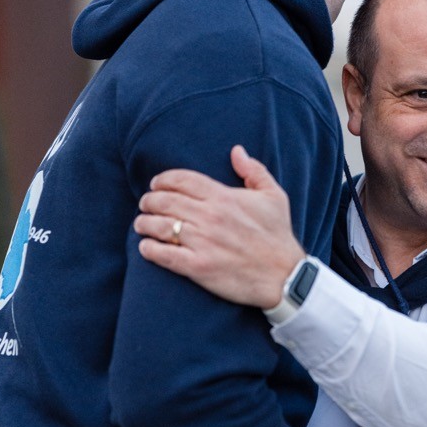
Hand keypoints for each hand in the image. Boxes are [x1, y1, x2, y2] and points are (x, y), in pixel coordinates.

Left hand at [134, 146, 304, 307]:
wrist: (285, 276)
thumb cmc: (278, 235)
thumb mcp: (274, 197)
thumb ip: (254, 171)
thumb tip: (237, 151)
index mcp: (224, 197)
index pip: (182, 180)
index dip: (163, 179)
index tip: (156, 184)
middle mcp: (210, 217)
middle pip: (165, 201)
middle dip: (149, 200)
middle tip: (146, 204)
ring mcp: (203, 242)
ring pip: (160, 226)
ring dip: (144, 223)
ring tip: (142, 224)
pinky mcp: (198, 267)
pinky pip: (164, 255)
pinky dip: (149, 249)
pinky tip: (146, 247)